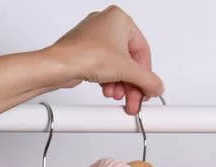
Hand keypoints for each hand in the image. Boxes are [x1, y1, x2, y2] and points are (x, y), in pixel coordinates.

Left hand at [46, 6, 162, 113]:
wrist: (59, 65)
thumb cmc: (85, 55)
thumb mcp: (127, 70)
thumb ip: (148, 80)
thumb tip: (157, 86)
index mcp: (120, 19)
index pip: (143, 52)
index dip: (146, 74)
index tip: (147, 89)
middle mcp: (107, 25)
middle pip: (129, 61)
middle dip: (132, 83)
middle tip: (135, 98)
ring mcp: (95, 38)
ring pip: (117, 66)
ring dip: (121, 84)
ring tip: (118, 95)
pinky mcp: (86, 51)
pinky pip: (105, 67)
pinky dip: (109, 80)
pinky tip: (108, 90)